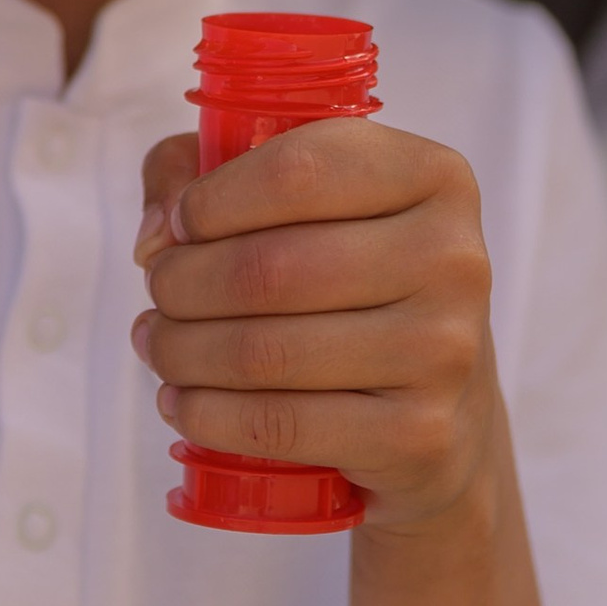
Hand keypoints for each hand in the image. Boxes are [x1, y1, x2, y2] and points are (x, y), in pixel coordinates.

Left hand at [131, 117, 498, 534]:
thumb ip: (208, 172)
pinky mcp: (419, 434)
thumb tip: (153, 236)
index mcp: (434, 177)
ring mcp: (443, 352)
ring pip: (263, 351)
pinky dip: (206, 414)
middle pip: (268, 268)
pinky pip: (280, 424)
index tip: (177, 227)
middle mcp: (453, 259)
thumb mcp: (310, 206)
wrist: (447, 417)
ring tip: (157, 345)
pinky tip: (181, 402)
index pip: (296, 170)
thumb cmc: (358, 288)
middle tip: (158, 293)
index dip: (210, 200)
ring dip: (180, 351)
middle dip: (180, 283)